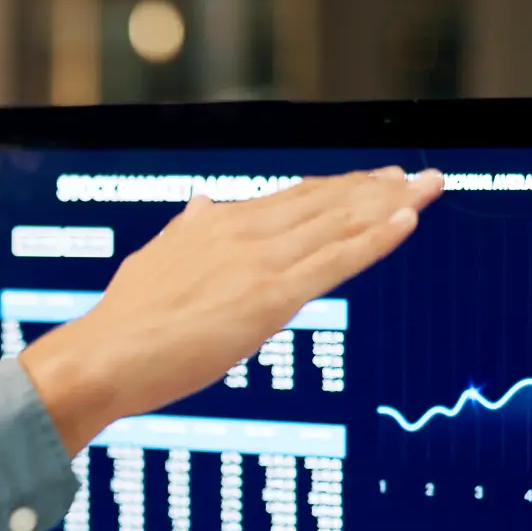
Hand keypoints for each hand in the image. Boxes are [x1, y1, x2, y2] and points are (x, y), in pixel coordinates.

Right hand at [21, 167, 444, 452]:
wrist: (104, 355)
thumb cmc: (124, 323)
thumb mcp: (156, 263)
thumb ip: (187, 234)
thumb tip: (202, 206)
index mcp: (215, 223)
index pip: (292, 198)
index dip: (337, 188)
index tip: (371, 181)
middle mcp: (242, 231)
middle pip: (324, 201)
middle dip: (376, 187)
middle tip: (419, 175)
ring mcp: (258, 262)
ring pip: (337, 222)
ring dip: (389, 202)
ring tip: (427, 186)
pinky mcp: (270, 297)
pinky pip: (336, 261)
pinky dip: (375, 238)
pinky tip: (406, 221)